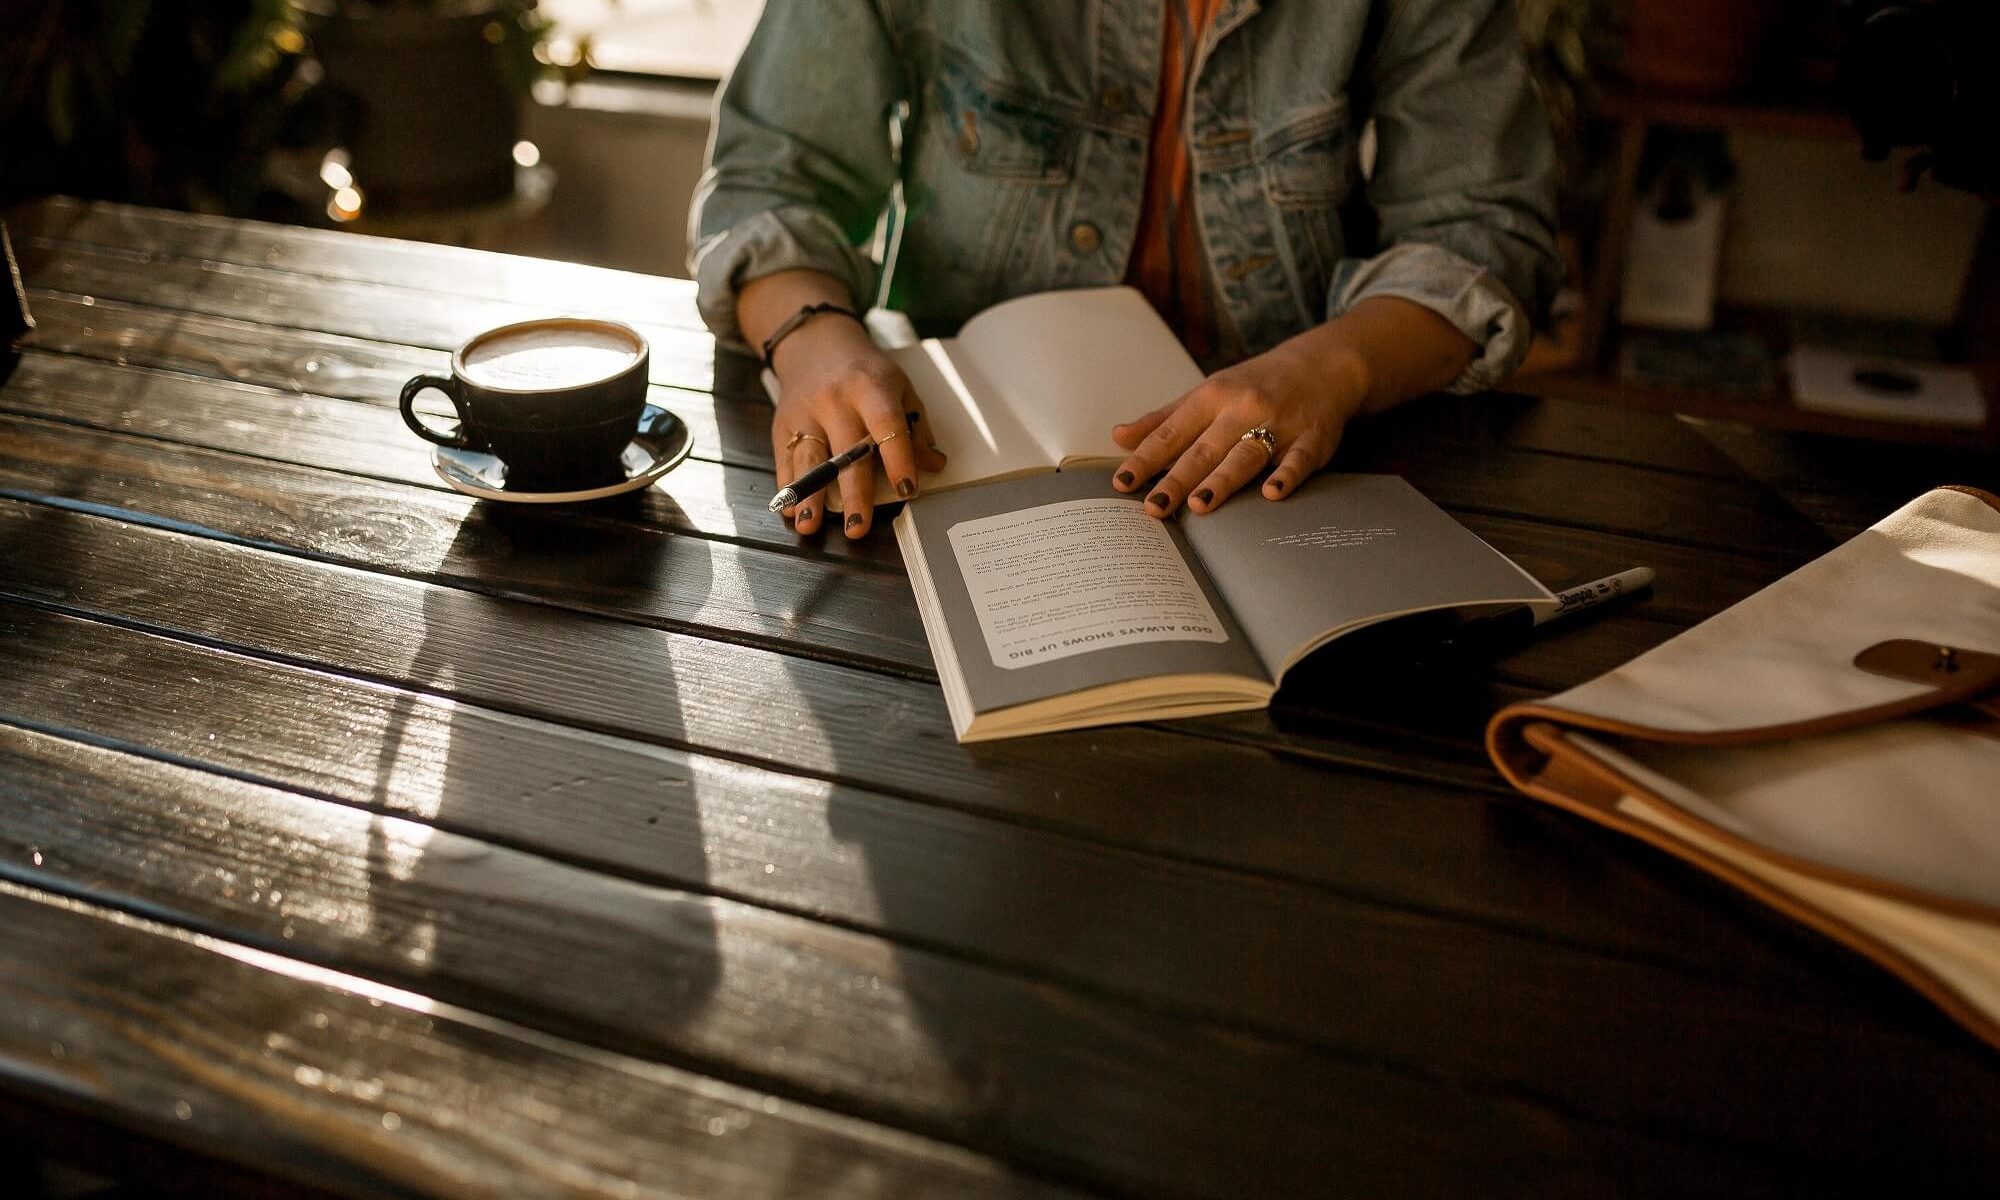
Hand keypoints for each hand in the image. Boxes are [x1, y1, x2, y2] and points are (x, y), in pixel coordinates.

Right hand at [769, 316, 946, 537]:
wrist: (815, 343)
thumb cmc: (865, 372)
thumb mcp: (899, 387)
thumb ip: (915, 427)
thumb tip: (933, 465)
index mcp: (871, 388)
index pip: (887, 427)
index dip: (899, 459)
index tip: (908, 490)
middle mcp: (835, 401)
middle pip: (846, 453)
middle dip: (853, 493)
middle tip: (858, 527)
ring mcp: (806, 413)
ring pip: (808, 459)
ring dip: (810, 496)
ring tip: (811, 526)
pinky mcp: (783, 424)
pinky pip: (784, 460)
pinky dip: (787, 487)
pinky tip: (791, 511)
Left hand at [1110, 329, 1368, 516]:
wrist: (1321, 367)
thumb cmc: (1254, 386)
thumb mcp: (1206, 393)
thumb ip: (1163, 419)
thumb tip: (1119, 437)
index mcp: (1212, 397)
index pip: (1172, 432)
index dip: (1146, 458)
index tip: (1123, 482)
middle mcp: (1242, 409)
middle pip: (1205, 449)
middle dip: (1177, 478)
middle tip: (1154, 506)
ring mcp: (1278, 424)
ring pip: (1245, 454)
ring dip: (1222, 480)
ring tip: (1199, 504)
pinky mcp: (1311, 439)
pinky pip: (1297, 460)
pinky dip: (1286, 475)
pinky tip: (1272, 493)